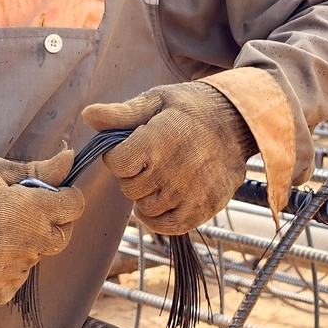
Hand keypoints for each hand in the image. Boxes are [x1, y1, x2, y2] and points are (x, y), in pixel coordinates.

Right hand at [0, 149, 83, 306]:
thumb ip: (37, 170)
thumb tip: (69, 157)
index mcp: (30, 211)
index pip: (73, 206)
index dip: (67, 197)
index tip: (55, 194)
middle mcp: (24, 245)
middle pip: (61, 237)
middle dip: (50, 224)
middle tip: (25, 214)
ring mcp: (7, 271)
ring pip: (35, 259)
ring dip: (26, 246)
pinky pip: (14, 281)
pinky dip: (7, 269)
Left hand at [81, 82, 258, 234]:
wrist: (239, 121)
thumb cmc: (193, 108)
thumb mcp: (157, 101)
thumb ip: (122, 113)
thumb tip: (88, 115)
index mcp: (158, 141)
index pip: (116, 163)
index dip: (118, 156)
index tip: (132, 147)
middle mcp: (173, 170)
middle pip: (129, 188)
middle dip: (134, 176)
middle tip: (151, 160)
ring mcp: (190, 192)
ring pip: (146, 209)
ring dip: (147, 196)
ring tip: (161, 177)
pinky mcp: (205, 208)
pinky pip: (168, 226)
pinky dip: (159, 219)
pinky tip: (162, 201)